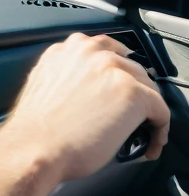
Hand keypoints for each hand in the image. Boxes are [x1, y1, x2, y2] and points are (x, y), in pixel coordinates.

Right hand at [2, 32, 169, 182]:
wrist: (35, 146)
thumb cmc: (36, 127)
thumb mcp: (45, 84)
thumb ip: (66, 74)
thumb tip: (85, 90)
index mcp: (69, 48)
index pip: (106, 50)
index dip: (116, 74)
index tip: (117, 90)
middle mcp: (91, 51)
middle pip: (130, 66)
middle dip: (133, 91)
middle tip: (128, 116)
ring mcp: (113, 69)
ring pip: (148, 86)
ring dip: (147, 109)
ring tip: (141, 132)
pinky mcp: (131, 92)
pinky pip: (160, 109)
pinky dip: (160, 128)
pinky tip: (152, 142)